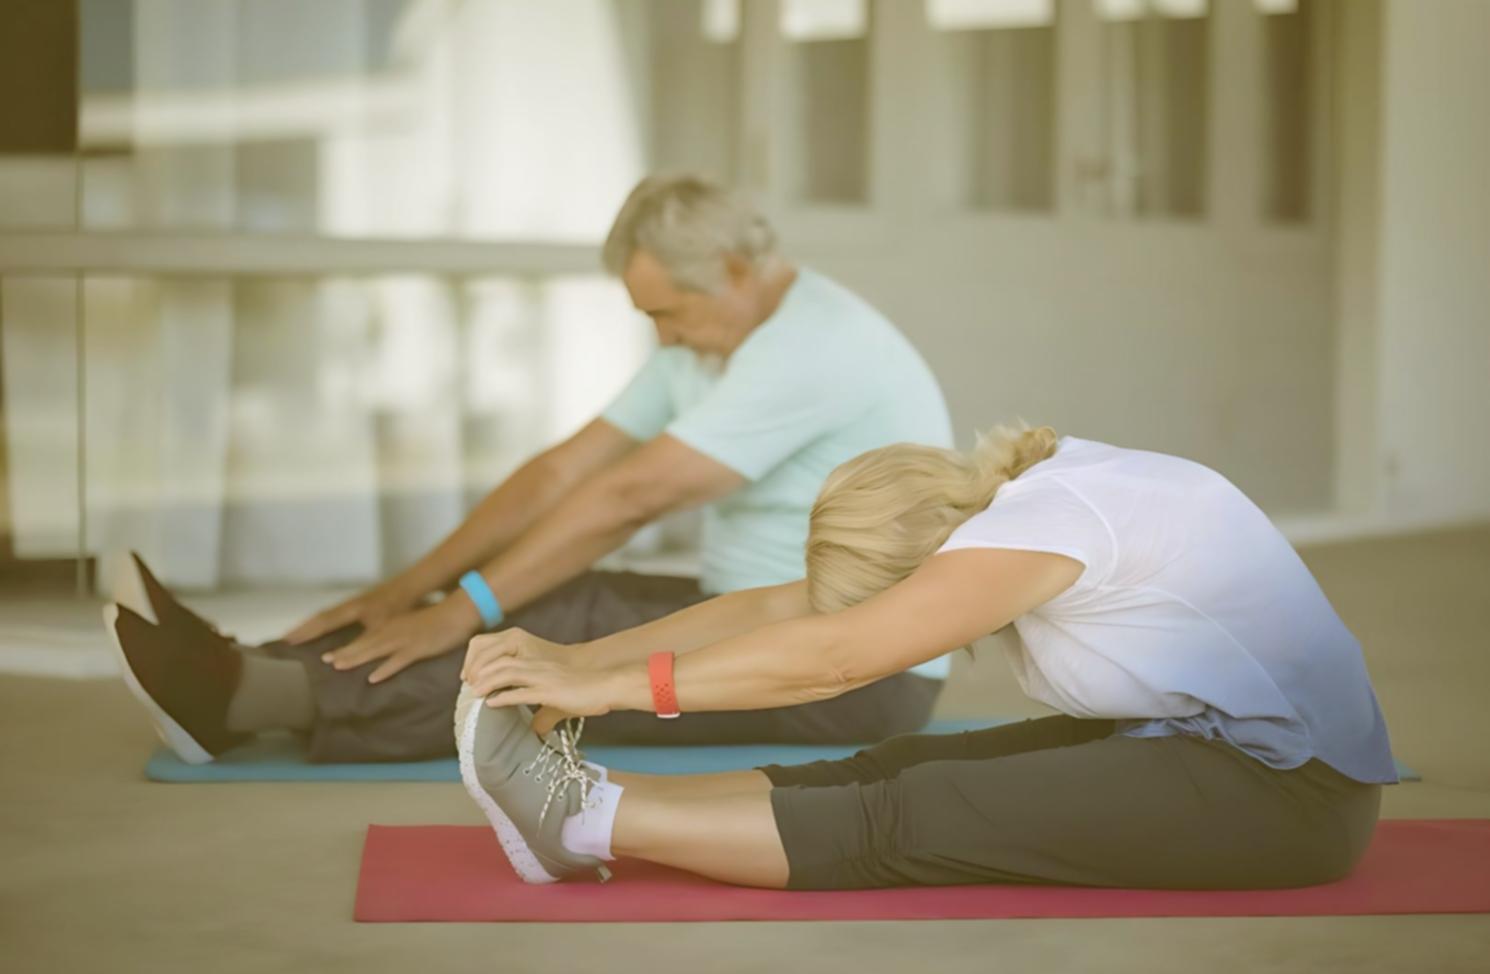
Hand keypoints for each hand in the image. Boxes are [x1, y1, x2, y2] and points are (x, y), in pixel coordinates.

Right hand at [284, 579, 418, 644]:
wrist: (412, 585)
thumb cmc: (399, 606)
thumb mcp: (381, 628)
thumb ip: (360, 643)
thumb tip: (338, 657)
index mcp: (351, 609)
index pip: (322, 622)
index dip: (305, 632)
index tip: (288, 640)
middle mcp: (348, 604)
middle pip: (320, 616)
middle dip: (302, 628)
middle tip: (284, 637)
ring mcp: (353, 601)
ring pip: (327, 613)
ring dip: (312, 624)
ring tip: (297, 633)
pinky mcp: (359, 602)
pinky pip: (335, 612)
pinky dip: (324, 620)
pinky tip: (322, 627)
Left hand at [322, 599, 477, 683]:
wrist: (458, 611)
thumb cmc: (439, 620)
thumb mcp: (415, 627)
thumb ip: (400, 636)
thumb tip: (389, 649)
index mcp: (392, 626)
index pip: (364, 638)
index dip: (345, 647)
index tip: (327, 656)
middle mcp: (393, 632)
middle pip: (364, 644)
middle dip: (344, 653)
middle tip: (324, 661)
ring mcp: (404, 640)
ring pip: (375, 650)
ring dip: (356, 658)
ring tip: (338, 666)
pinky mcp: (418, 649)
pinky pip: (398, 661)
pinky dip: (384, 669)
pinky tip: (372, 678)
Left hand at [462, 629, 617, 734]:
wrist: (608, 686)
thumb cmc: (588, 693)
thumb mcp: (561, 702)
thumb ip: (546, 713)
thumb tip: (537, 730)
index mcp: (540, 666)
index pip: (507, 660)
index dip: (489, 667)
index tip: (475, 679)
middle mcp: (539, 668)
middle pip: (502, 663)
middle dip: (482, 672)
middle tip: (468, 684)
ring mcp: (544, 678)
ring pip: (508, 674)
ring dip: (487, 682)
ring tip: (473, 692)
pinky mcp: (550, 692)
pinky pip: (522, 692)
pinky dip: (503, 697)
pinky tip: (490, 703)